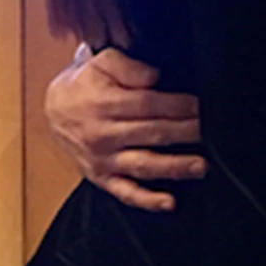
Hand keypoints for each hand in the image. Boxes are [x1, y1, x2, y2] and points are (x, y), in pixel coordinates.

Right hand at [44, 43, 205, 213]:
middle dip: (186, 133)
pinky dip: (148, 200)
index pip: (147, 105)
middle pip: (152, 134)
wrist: (53, 111)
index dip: (177, 105)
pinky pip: (126, 193)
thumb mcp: (101, 63)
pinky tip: (169, 202)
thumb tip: (155, 77)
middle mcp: (103, 134)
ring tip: (201, 166)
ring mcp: (103, 160)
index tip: (200, 106)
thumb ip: (128, 67)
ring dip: (174, 167)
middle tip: (212, 131)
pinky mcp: (102, 178)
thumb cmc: (85, 85)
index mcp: (104, 104)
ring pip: (144, 165)